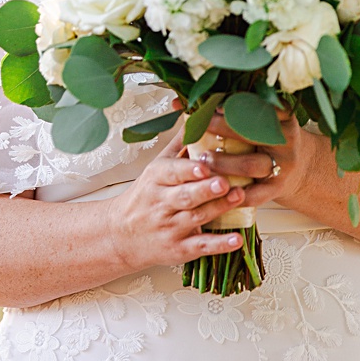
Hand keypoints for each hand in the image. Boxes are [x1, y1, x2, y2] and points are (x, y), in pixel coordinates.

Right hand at [110, 121, 252, 269]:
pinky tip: (237, 240)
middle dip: (205, 189)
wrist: (119, 235)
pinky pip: (200, 247)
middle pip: (185, 196)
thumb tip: (198, 111)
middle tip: (225, 181)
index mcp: (156, 180)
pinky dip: (219, 245)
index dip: (188, 170)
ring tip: (240, 197)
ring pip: (195, 218)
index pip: (171, 173)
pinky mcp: (178, 250)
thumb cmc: (146, 196)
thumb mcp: (157, 167)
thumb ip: (180, 143)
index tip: (204, 165)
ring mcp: (169, 228)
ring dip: (218, 209)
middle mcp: (161, 204)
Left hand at [199, 107, 315, 209]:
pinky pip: (254, 194)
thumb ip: (230, 107)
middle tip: (199, 128)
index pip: (262, 106)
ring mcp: (283, 165)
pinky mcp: (277, 188)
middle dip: (223, 129)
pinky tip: (216, 189)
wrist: (299, 168)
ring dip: (223, 163)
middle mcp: (286, 140)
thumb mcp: (261, 119)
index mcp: (283, 118)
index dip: (237, 105)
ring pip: (250, 165)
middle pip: (254, 133)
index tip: (214, 104)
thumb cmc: (268, 138)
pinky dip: (233, 194)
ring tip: (202, 159)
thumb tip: (177, 103)